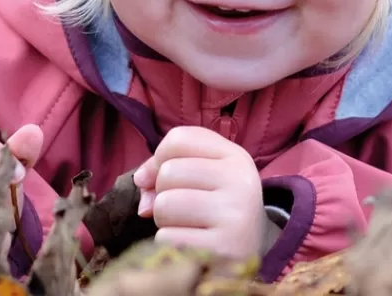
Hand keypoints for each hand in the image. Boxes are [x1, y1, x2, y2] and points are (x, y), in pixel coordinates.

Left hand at [133, 126, 271, 258]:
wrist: (251, 252)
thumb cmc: (218, 206)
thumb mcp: (205, 174)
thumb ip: (169, 164)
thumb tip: (140, 180)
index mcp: (236, 158)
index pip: (179, 139)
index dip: (159, 157)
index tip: (165, 175)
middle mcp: (240, 183)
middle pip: (169, 172)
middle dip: (162, 192)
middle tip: (182, 208)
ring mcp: (234, 217)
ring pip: (164, 204)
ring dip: (164, 219)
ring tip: (185, 226)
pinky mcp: (221, 250)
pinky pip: (167, 238)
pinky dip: (169, 243)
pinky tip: (190, 245)